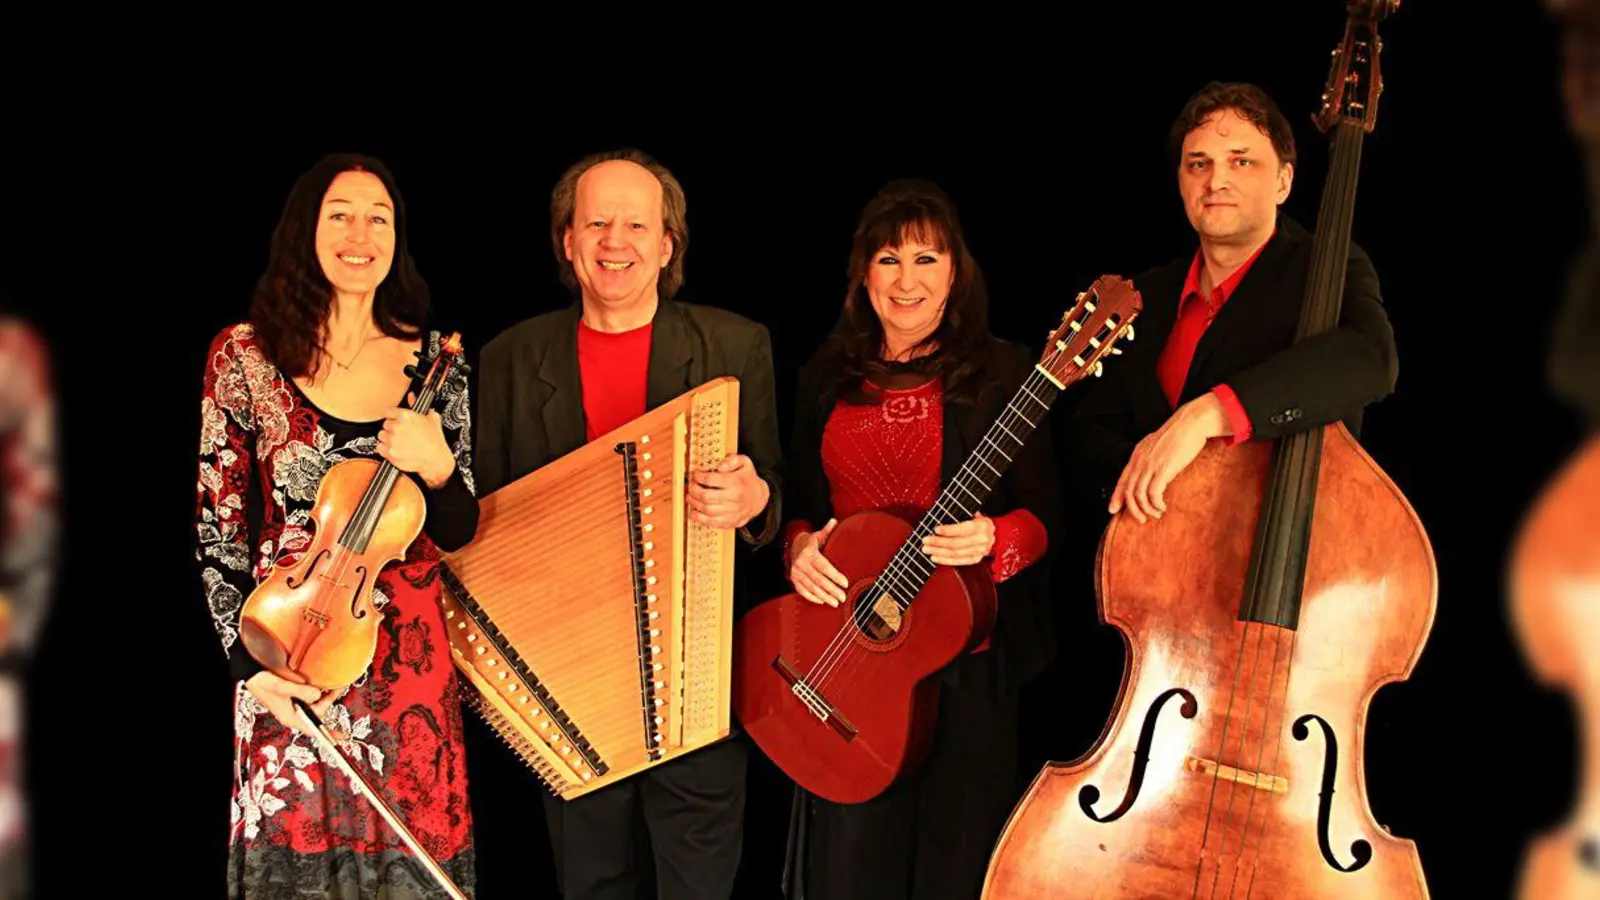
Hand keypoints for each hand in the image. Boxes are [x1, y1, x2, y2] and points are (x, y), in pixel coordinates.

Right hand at [244, 671, 343, 738]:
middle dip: (327, 701)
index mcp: (290, 717)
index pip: (312, 729)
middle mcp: (293, 714)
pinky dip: (315, 692)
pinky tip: (318, 684)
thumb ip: (301, 691)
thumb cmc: (263, 683)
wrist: (252, 673)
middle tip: (336, 689)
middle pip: (316, 713)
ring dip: (322, 696)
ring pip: (313, 704)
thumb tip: (318, 694)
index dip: (327, 734)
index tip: (340, 736)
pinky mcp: (292, 697)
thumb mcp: (282, 687)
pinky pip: (308, 697)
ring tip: (329, 686)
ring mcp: (293, 706)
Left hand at [378, 392, 454, 488]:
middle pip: (384, 424)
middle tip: (401, 433)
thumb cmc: (435, 440)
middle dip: (391, 428)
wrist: (435, 459)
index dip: (392, 416)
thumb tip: (411, 396)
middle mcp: (397, 427)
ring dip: (387, 438)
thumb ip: (417, 405)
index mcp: (405, 416)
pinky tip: (394, 448)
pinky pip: (379, 447)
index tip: (395, 420)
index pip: (388, 411)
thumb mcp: (431, 418)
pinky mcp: (389, 452)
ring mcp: (392, 440)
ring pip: (381, 435)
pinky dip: (384, 449)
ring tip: (398, 442)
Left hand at [688, 454, 769, 529]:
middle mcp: (734, 498)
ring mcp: (732, 512)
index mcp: (736, 482)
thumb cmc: (748, 479)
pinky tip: (694, 511)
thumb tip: (719, 466)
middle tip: (690, 486)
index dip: (698, 477)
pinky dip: (699, 518)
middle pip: (706, 496)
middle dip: (693, 490)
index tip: (695, 475)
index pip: (711, 480)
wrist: (759, 498)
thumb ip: (732, 460)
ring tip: (690, 497)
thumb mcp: (745, 462)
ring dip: (693, 503)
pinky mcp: (729, 521)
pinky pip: (711, 522)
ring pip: (706, 510)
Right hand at [790, 518, 847, 605]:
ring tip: (835, 602)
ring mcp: (796, 572)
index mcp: (809, 552)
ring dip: (824, 596)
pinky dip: (812, 597)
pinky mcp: (793, 579)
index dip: (835, 575)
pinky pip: (802, 591)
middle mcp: (801, 563)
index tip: (845, 583)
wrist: (793, 546)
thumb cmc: (811, 542)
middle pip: (818, 580)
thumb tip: (834, 521)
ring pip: (811, 587)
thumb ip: (828, 530)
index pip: (824, 566)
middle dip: (832, 590)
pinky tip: (822, 601)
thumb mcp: (819, 535)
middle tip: (842, 597)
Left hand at [921, 514, 995, 565]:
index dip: (947, 530)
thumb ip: (960, 516)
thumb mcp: (973, 514)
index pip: (962, 530)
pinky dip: (945, 560)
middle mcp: (982, 540)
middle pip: (956, 544)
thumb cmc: (979, 521)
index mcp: (981, 526)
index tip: (935, 529)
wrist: (993, 533)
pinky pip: (958, 562)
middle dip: (938, 542)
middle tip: (925, 540)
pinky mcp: (975, 559)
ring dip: (938, 552)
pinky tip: (935, 557)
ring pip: (955, 554)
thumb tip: (940, 518)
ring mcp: (979, 552)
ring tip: (927, 549)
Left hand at [1109, 394, 1227, 522]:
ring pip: (1139, 494)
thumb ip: (1150, 458)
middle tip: (1141, 519)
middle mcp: (1140, 461)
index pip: (1122, 480)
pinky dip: (1156, 503)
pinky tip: (1162, 506)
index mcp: (1137, 455)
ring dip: (1146, 508)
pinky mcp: (1164, 468)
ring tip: (1156, 513)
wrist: (1191, 423)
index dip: (1116, 497)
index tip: (1113, 509)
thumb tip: (1150, 473)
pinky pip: (1153, 493)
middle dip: (1133, 509)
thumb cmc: (1178, 435)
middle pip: (1128, 490)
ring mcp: (1151, 465)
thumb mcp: (1157, 445)